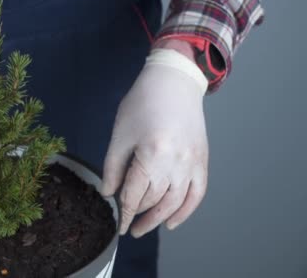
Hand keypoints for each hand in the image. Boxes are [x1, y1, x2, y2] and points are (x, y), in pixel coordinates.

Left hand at [102, 47, 208, 237]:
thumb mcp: (120, 135)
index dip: (125, 213)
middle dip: (139, 215)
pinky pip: (197, 194)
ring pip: (176, 202)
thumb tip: (108, 193)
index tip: (119, 226)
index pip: (135, 194)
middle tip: (128, 225)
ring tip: (144, 227)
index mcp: (152, 155)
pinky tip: (172, 222)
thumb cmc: (142, 104)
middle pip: (155, 200)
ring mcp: (192, 164)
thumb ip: (113, 167)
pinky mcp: (202, 161)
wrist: (173, 83)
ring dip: (160, 219)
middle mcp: (176, 163)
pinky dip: (186, 211)